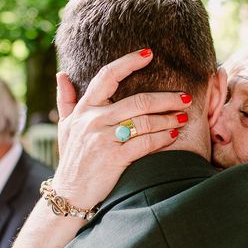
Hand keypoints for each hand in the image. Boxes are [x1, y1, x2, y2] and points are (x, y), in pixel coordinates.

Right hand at [53, 49, 191, 208]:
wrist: (69, 193)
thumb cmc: (72, 159)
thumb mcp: (65, 128)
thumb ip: (65, 100)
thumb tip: (61, 74)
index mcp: (84, 108)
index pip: (107, 76)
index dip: (129, 62)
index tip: (149, 54)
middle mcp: (94, 120)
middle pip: (138, 101)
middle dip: (167, 98)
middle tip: (185, 97)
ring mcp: (104, 139)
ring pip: (145, 122)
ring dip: (169, 119)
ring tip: (184, 117)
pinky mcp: (114, 158)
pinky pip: (145, 143)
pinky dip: (162, 138)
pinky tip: (173, 135)